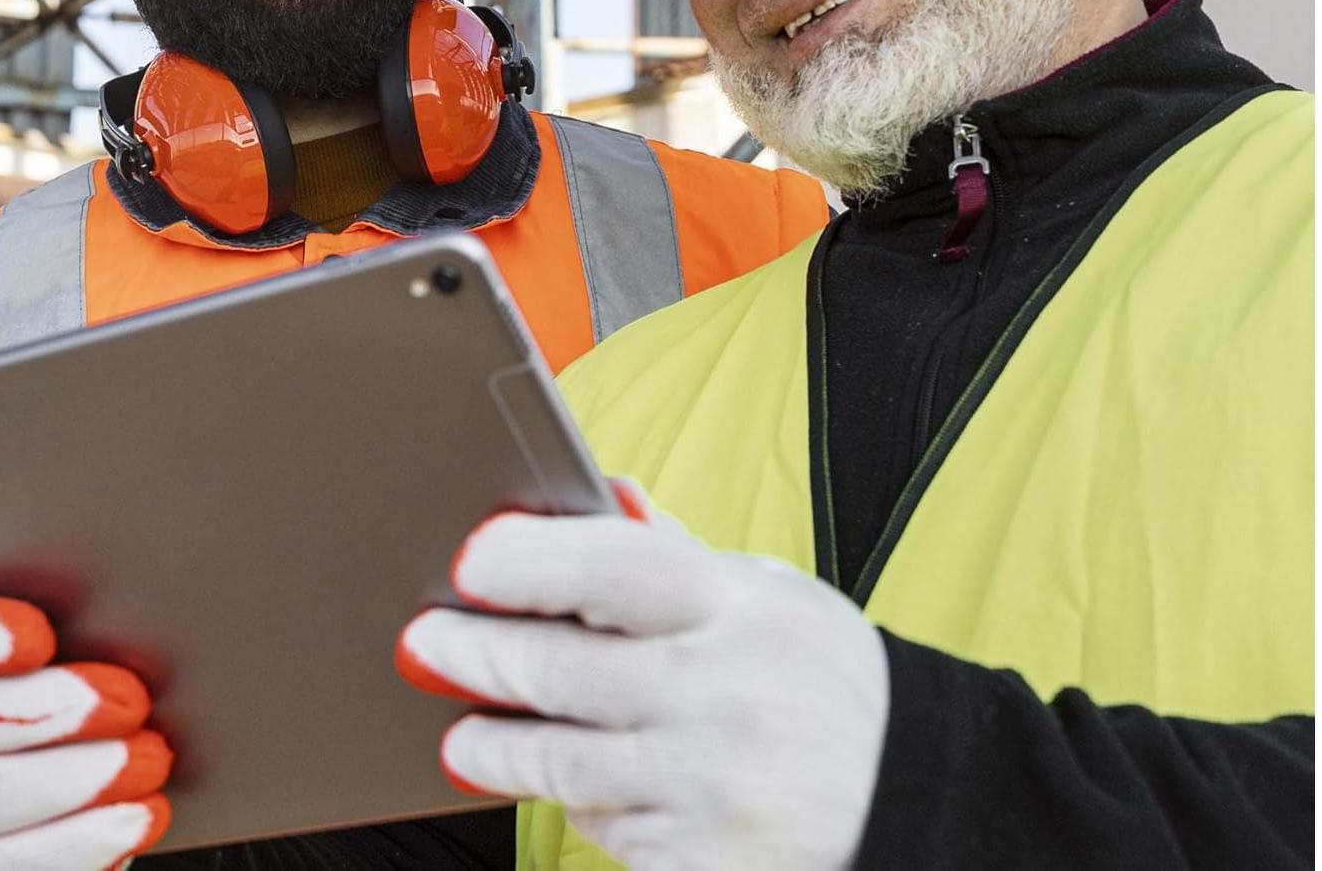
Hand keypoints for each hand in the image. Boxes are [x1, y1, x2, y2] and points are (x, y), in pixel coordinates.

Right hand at [0, 591, 171, 868]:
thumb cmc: (25, 694)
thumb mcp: (22, 647)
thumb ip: (40, 601)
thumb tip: (80, 554)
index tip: (39, 635)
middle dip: (55, 709)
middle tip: (130, 700)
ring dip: (81, 778)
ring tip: (148, 757)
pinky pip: (12, 867)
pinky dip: (86, 840)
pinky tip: (136, 814)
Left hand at [396, 487, 889, 870]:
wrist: (905, 785)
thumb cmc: (816, 669)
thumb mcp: (764, 588)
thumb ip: (670, 552)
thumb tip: (598, 497)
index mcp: (736, 607)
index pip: (616, 569)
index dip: (533, 559)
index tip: (473, 556)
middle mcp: (721, 697)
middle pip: (566, 673)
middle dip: (479, 656)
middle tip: (425, 643)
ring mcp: (710, 788)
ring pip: (568, 766)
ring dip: (499, 746)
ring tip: (463, 734)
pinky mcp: (702, 863)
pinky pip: (608, 830)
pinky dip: (582, 803)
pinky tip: (576, 780)